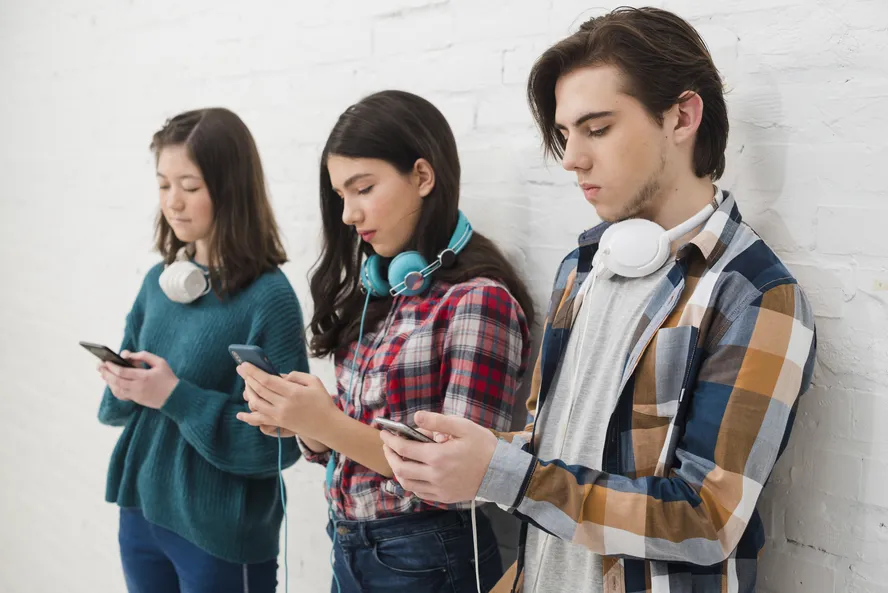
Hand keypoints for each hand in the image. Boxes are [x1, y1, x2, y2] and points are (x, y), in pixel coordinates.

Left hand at [97, 350, 178, 408]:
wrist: (175, 397)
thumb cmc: (168, 378)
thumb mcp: (160, 362)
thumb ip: (144, 355)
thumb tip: (127, 354)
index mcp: (144, 376)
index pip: (122, 372)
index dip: (112, 367)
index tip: (105, 361)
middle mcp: (138, 387)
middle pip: (116, 381)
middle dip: (106, 373)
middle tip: (99, 366)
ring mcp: (136, 395)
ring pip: (116, 389)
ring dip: (108, 381)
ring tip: (103, 373)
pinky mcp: (136, 400)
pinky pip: (121, 395)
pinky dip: (114, 389)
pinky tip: (111, 383)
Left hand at [235, 366, 335, 437]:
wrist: (328, 425)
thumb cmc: (322, 401)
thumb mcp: (314, 381)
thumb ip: (295, 375)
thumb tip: (278, 376)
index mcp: (293, 392)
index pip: (267, 380)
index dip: (253, 372)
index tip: (244, 364)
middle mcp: (284, 405)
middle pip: (259, 390)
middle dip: (248, 378)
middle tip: (241, 369)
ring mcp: (280, 416)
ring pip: (256, 404)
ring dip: (248, 393)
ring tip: (247, 384)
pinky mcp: (279, 424)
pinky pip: (259, 421)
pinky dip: (248, 417)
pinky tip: (240, 414)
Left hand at [379, 411, 496, 503]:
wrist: (501, 472)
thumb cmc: (483, 446)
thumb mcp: (462, 426)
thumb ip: (437, 421)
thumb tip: (416, 417)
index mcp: (437, 456)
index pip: (404, 449)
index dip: (390, 440)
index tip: (384, 433)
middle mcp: (434, 475)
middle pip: (401, 468)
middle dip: (389, 456)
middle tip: (387, 446)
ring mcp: (438, 489)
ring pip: (407, 484)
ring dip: (398, 471)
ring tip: (398, 459)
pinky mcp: (444, 497)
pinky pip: (419, 493)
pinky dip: (411, 483)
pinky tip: (412, 474)